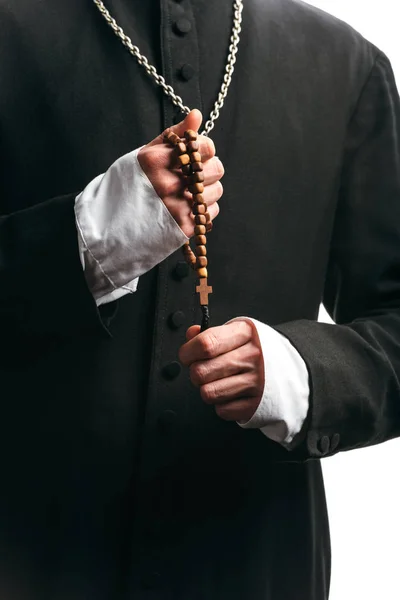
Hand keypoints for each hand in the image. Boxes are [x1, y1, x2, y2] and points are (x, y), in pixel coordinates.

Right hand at [138, 109, 222, 236]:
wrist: (116, 222)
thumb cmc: (133, 184)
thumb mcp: (147, 153)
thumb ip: (174, 134)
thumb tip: (196, 115)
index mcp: (156, 161)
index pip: (206, 147)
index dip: (204, 149)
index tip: (195, 154)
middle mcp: (167, 184)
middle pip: (216, 169)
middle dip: (208, 169)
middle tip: (193, 174)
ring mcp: (177, 207)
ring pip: (216, 190)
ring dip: (207, 190)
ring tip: (188, 192)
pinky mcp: (185, 227)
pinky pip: (212, 211)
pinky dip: (203, 209)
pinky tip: (187, 207)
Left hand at [179, 320, 264, 421]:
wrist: (290, 368)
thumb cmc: (255, 350)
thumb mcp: (236, 333)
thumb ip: (210, 333)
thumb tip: (191, 333)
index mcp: (245, 334)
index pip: (206, 344)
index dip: (187, 352)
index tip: (187, 355)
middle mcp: (252, 357)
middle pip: (201, 372)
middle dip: (195, 373)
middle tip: (204, 370)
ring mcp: (256, 382)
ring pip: (208, 393)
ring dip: (207, 389)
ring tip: (218, 382)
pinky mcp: (256, 404)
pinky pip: (222, 410)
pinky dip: (222, 404)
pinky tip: (231, 393)